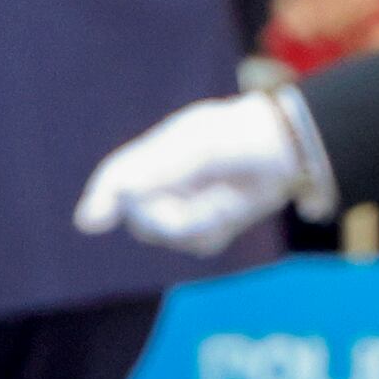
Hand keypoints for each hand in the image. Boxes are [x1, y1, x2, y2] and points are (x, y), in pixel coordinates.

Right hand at [72, 89, 306, 251]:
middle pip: (142, 220)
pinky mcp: (207, 228)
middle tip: (208, 202)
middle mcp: (163, 184)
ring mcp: (184, 206)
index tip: (91, 222)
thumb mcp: (199, 146)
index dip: (102, 199)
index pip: (116, 178)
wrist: (287, 148)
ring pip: (172, 235)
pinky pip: (200, 243)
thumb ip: (159, 169)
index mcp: (154, 155)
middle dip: (170, 217)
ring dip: (202, 220)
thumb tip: (122, 193)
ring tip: (227, 196)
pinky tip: (233, 206)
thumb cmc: (240, 136)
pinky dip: (218, 228)